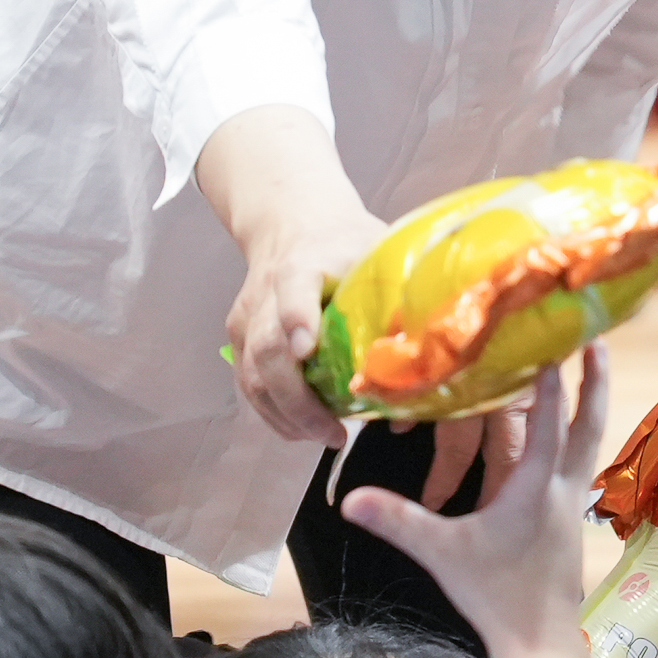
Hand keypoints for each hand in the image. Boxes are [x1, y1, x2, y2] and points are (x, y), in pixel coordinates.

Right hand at [224, 190, 390, 445]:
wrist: (294, 221)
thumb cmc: (346, 243)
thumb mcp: (380, 257)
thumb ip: (399, 310)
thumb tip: (419, 390)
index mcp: (303, 263)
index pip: (292, 287)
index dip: (297, 317)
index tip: (306, 349)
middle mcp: (267, 291)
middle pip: (268, 349)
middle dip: (298, 399)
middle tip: (335, 431)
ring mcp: (247, 317)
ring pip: (253, 375)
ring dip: (288, 416)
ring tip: (327, 437)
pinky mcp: (238, 337)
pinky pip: (248, 384)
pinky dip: (275, 414)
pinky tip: (305, 430)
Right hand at [340, 348, 614, 657]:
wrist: (539, 641)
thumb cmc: (495, 596)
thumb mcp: (442, 554)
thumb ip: (399, 521)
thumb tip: (349, 498)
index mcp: (533, 489)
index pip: (549, 424)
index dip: (550, 383)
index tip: (553, 341)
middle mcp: (560, 489)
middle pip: (588, 423)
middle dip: (593, 381)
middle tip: (598, 339)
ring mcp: (570, 504)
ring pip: (590, 442)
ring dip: (592, 403)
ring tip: (594, 368)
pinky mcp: (569, 519)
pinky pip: (580, 463)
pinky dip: (581, 434)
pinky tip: (574, 429)